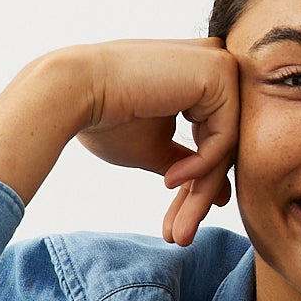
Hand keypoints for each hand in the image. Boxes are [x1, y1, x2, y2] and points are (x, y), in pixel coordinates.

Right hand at [74, 41, 241, 244]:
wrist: (74, 91)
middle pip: (222, 144)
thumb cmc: (105, 117)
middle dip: (199, 195)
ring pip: (226, 146)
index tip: (179, 221)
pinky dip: (199, 167)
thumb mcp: (154, 147)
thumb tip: (221, 193)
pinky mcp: (220, 72)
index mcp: (199, 76)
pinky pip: (224, 137)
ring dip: (199, 193)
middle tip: (181, 236)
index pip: (212, 138)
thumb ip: (188, 163)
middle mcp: (214, 64)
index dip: (195, 184)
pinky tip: (169, 182)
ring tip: (178, 229)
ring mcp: (220, 65)